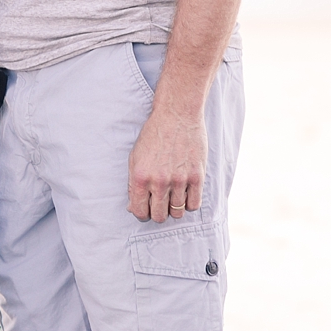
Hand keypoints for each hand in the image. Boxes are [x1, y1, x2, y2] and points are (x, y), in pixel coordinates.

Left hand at [127, 104, 206, 222]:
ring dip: (174, 208)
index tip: (145, 209)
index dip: (141, 213)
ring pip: (177, 212)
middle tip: (160, 204)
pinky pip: (194, 204)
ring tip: (173, 197)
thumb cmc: (154, 135)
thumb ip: (133, 183)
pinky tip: (185, 194)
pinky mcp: (197, 177)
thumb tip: (133, 207)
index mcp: (140, 176)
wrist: (177, 115)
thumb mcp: (135, 157)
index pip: (139, 211)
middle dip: (158, 213)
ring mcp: (179, 180)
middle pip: (159, 215)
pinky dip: (189, 203)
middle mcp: (159, 181)